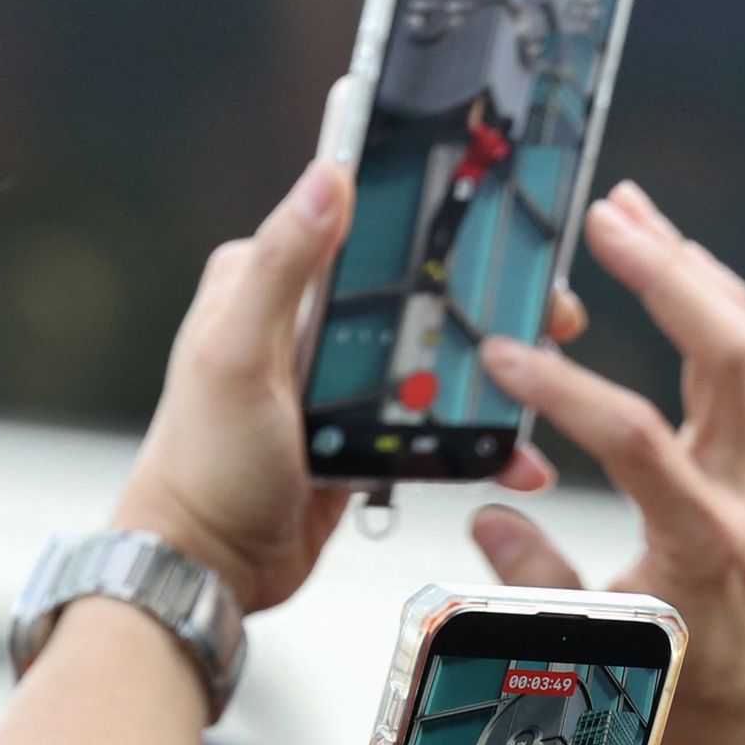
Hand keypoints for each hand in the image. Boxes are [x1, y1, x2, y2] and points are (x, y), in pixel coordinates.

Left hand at [110, 162, 568, 613]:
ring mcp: (337, 379)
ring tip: (540, 379)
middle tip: (542, 308)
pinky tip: (510, 450)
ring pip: (432, 354)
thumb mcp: (237, 354)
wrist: (205, 568)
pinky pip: (431, 418)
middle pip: (414, 288)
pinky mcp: (361, 433)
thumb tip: (327, 176)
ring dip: (488, 369)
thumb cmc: (203, 466)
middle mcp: (304, 322)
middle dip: (484, 297)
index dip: (430, 214)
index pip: (359, 220)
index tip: (496, 213)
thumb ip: (280, 265)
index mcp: (268, 282)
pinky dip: (473, 434)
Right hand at [471, 181, 744, 744]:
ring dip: (692, 268)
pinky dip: (718, 300)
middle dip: (666, 274)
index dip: (566, 392)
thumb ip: (540, 580)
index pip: (636, 437)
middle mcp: (744, 487)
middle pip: (728, 352)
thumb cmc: (691, 690)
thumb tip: (487, 516)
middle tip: (604, 218)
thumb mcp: (601, 647)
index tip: (503, 358)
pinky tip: (677, 263)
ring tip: (632, 212)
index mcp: (701, 536)